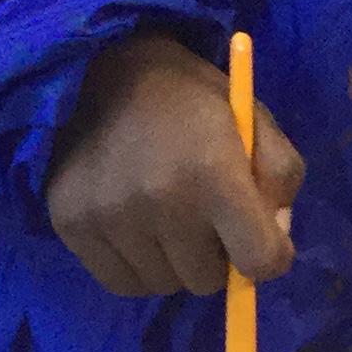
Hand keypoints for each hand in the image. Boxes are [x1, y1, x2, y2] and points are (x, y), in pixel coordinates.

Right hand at [47, 34, 302, 297]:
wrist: (104, 67)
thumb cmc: (190, 100)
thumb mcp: (253, 120)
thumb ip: (280, 180)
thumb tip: (274, 241)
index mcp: (214, 171)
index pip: (259, 261)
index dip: (268, 256)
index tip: (257, 240)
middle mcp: (160, 200)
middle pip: (206, 281)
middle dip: (213, 256)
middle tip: (201, 216)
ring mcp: (110, 216)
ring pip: (163, 285)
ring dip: (172, 263)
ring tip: (163, 216)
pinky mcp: (71, 223)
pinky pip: (121, 283)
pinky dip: (136, 266)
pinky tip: (134, 227)